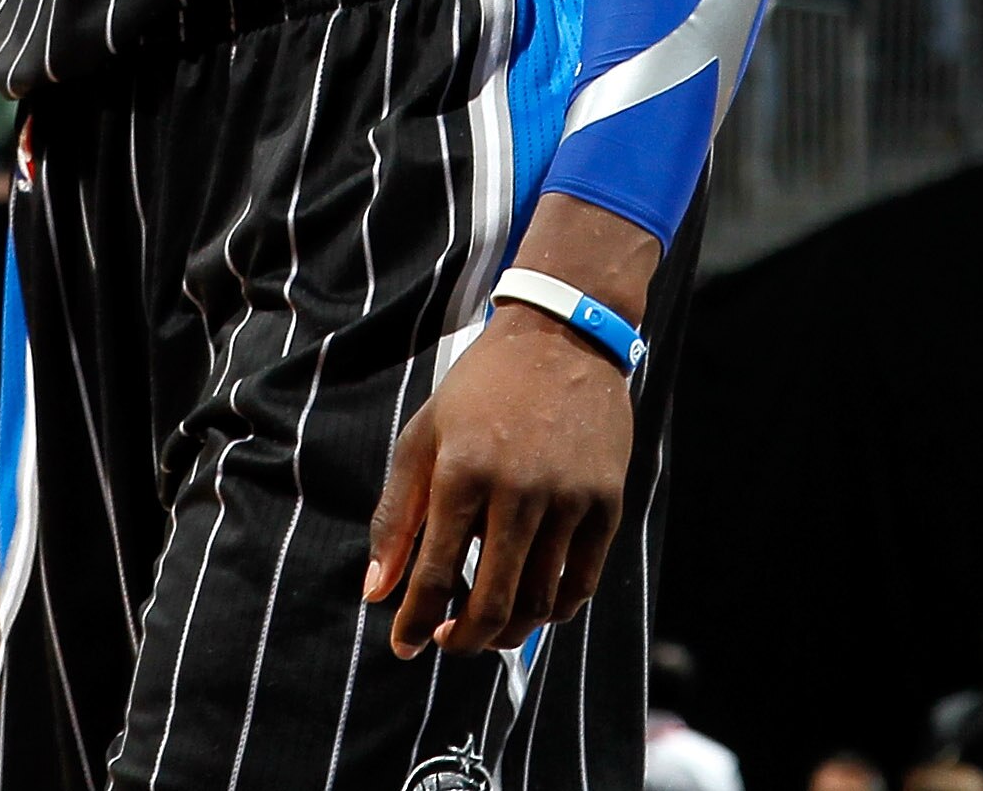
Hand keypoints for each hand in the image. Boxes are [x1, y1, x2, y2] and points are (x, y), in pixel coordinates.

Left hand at [363, 307, 632, 657]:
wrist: (561, 336)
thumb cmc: (479, 388)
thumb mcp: (423, 436)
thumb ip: (397, 515)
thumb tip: (376, 591)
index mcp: (463, 471)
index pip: (436, 573)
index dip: (415, 621)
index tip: (403, 646)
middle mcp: (518, 490)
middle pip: (494, 602)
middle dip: (464, 638)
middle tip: (447, 642)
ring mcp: (568, 498)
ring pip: (540, 601)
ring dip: (508, 632)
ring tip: (486, 628)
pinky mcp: (607, 502)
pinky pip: (581, 581)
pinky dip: (554, 610)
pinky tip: (532, 609)